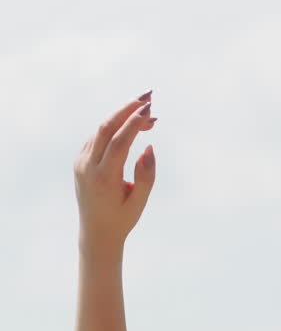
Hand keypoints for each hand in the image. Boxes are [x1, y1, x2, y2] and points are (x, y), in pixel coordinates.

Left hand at [74, 94, 156, 253]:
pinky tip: (130, 126)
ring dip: (123, 118)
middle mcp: (88, 167)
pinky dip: (113, 128)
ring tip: (147, 114)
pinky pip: (97, 137)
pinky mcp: (80, 161)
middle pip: (106, 127)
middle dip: (127, 109)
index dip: (134, 123)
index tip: (150, 110)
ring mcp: (81, 162)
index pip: (118, 141)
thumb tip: (148, 146)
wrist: (96, 233)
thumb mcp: (139, 202)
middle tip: (148, 97)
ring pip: (101, 130)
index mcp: (104, 179)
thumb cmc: (122, 219)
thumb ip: (146, 175)